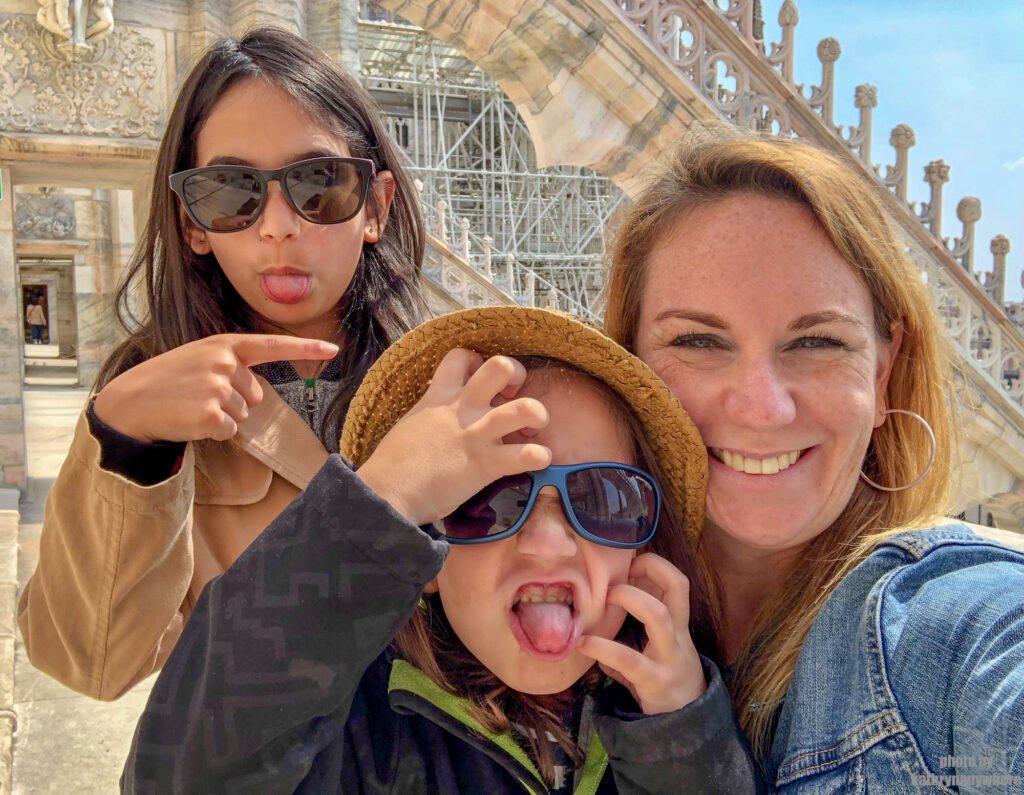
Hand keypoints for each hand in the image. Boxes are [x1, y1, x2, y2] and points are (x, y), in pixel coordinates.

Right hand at [92, 334, 338, 442]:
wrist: (131, 401)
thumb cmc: (170, 382)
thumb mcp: (200, 359)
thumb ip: (231, 365)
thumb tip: (256, 394)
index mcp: (224, 345)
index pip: (273, 345)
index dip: (307, 347)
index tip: (334, 348)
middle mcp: (224, 362)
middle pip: (256, 395)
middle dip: (234, 402)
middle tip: (200, 397)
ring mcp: (217, 387)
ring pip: (244, 414)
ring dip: (222, 417)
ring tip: (193, 406)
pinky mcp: (210, 414)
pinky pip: (230, 430)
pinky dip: (214, 432)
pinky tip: (191, 420)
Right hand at [356, 349, 551, 525]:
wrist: (387, 494)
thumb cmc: (393, 465)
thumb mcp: (411, 424)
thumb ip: (432, 415)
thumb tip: (442, 421)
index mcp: (439, 397)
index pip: (461, 356)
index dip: (478, 360)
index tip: (480, 380)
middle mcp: (461, 409)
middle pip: (500, 366)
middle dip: (518, 374)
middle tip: (514, 394)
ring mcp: (476, 435)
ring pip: (523, 408)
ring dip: (538, 414)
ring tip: (534, 428)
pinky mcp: (486, 464)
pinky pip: (526, 455)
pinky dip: (540, 456)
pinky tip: (539, 459)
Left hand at [576, 553, 706, 714]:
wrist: (688, 724)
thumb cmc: (668, 679)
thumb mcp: (660, 649)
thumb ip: (639, 628)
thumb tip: (607, 605)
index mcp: (679, 625)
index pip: (678, 583)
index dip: (656, 565)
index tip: (631, 564)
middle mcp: (678, 635)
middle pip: (677, 588)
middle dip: (648, 570)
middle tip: (616, 577)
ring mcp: (669, 657)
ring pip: (658, 616)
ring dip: (629, 598)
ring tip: (603, 600)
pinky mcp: (655, 680)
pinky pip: (628, 659)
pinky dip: (603, 648)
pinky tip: (583, 644)